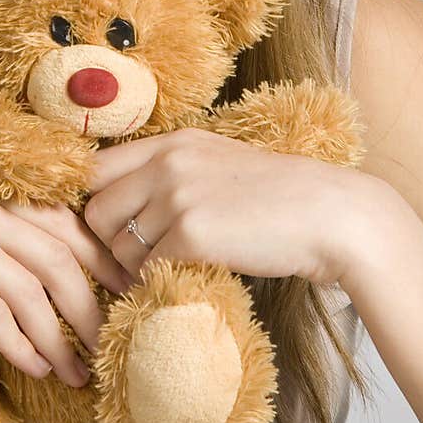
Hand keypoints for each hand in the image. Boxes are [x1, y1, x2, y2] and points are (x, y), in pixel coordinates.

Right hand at [0, 170, 131, 389]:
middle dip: (92, 304)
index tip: (123, 291)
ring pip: (34, 289)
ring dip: (61, 337)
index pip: (66, 218)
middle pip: (61, 255)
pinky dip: (23, 346)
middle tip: (110, 340)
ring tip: (77, 371)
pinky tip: (36, 368)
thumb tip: (40, 265)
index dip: (101, 257)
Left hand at [83, 128, 368, 286]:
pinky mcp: (191, 234)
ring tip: (169, 268)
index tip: (111, 230)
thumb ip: (170, 174)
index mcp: (173, 141)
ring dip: (136, 266)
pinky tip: (184, 277)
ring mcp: (178, 196)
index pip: (95, 169)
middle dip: (111, 243)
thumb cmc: (276, 199)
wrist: (328, 216)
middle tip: (138, 261)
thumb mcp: (216, 165)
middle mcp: (168, 162)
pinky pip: (146, 268)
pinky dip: (158, 280)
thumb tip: (121, 206)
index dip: (93, 204)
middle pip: (96, 212)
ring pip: (118, 245)